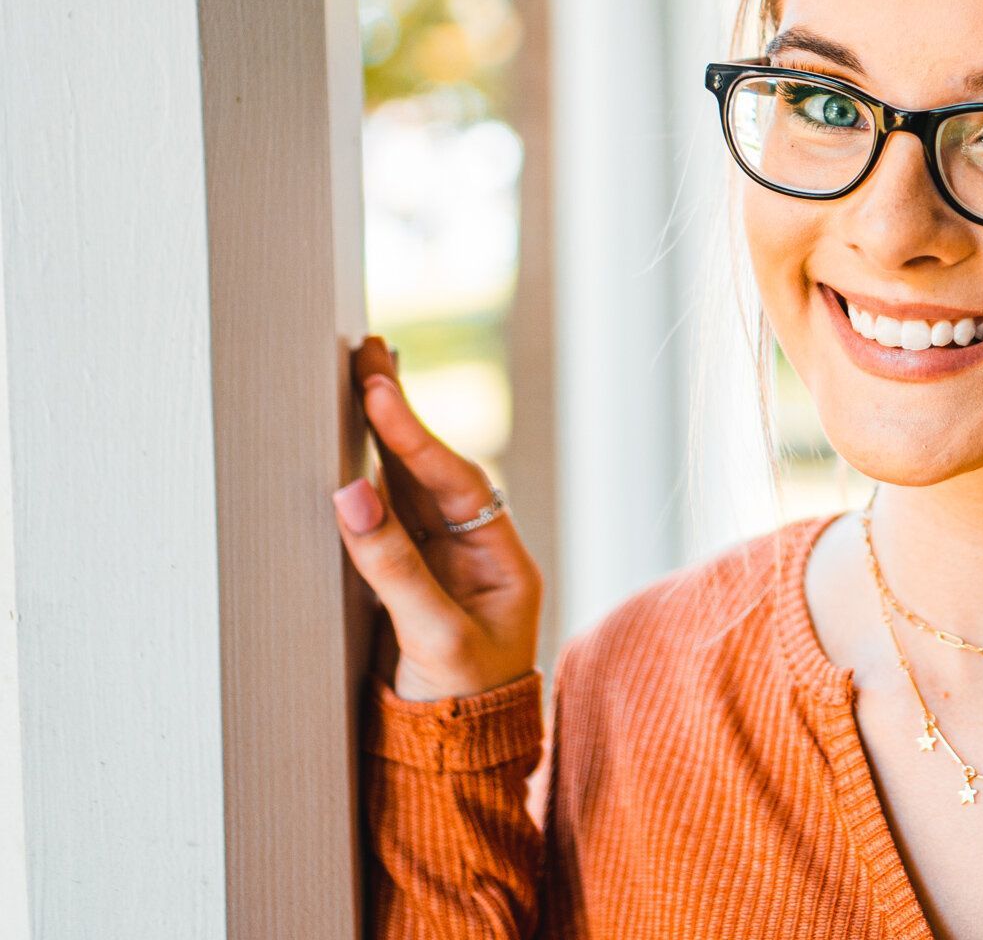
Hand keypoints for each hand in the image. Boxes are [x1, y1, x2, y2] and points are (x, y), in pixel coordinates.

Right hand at [333, 335, 542, 701]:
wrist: (454, 764)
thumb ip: (393, 567)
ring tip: (361, 372)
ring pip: (408, 486)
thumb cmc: (458, 706)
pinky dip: (368, 477)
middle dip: (401, 414)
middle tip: (368, 349)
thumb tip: (350, 491)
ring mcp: (441, 563)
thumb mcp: (432, 638)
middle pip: (435, 468)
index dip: (413, 436)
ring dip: (382, 434)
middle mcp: (475, 551)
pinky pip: (387, 517)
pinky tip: (350, 440)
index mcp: (502, 561)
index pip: (455, 483)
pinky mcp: (408, 580)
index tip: (376, 390)